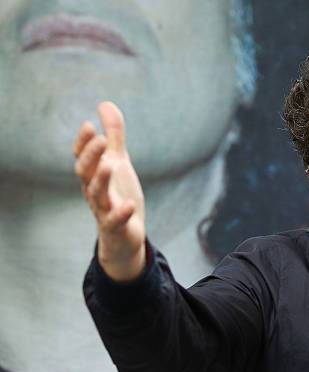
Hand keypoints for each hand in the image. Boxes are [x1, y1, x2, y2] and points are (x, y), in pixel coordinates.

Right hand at [74, 102, 145, 281]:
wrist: (126, 234)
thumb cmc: (119, 195)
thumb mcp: (118, 162)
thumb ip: (113, 136)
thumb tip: (104, 104)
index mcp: (94, 175)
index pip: (83, 157)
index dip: (84, 143)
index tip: (89, 125)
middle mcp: (94, 191)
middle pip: (86, 173)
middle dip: (91, 156)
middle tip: (100, 140)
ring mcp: (103, 209)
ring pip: (96, 194)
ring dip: (102, 180)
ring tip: (112, 165)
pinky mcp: (116, 226)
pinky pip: (114, 220)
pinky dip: (120, 213)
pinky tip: (128, 205)